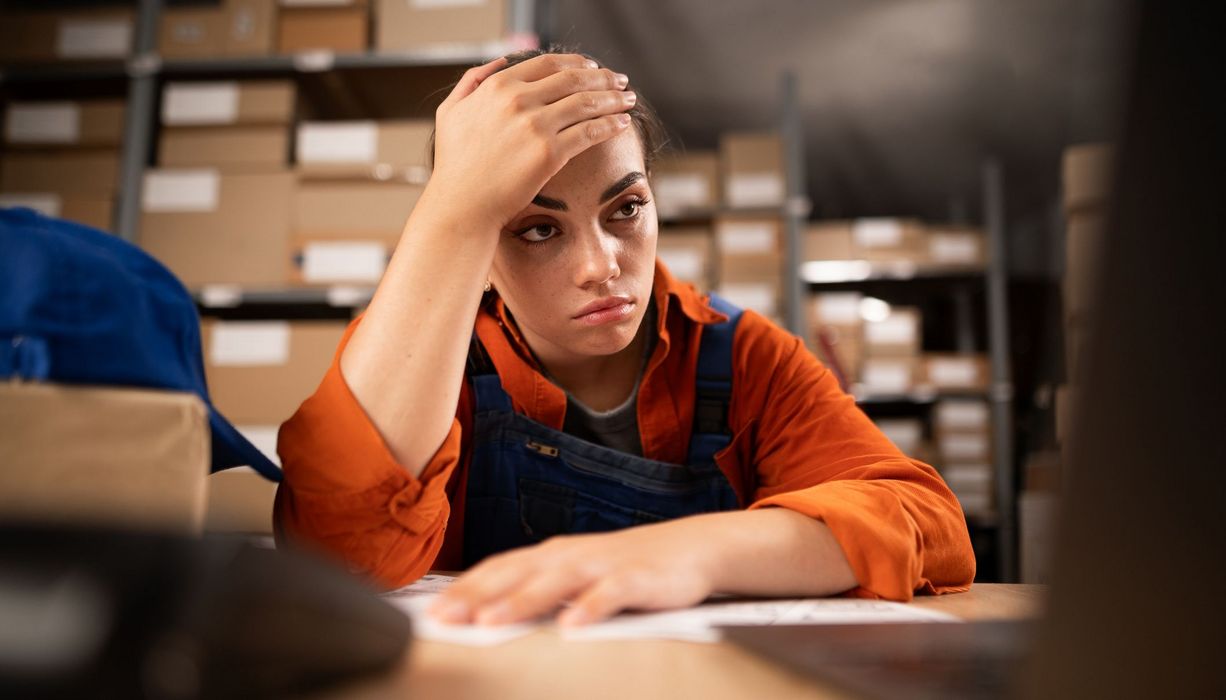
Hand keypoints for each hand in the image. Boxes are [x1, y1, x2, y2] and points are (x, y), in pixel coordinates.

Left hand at [427, 519, 717, 626]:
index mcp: (550, 555)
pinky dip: (590, 607)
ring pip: (556, 581)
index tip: (430, 614)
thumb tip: (488, 620)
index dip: (463, 590)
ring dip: (523, 600)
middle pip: (516, 573)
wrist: (691, 548)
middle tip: (444, 620)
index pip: (497, 569)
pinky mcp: (636, 577)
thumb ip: (539, 594)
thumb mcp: (576, 578)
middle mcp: (569, 554)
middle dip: (477, 596)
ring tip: (493, 622)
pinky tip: (572, 627)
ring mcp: (602, 564)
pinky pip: (610, 593)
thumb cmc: (625, 568)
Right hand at [428, 53, 635, 230]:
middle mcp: (518, 100)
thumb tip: (499, 62)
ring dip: (613, 98)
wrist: (461, 205)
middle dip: (603, 77)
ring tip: (628, 99)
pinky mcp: (550, 153)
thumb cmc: (454, 166)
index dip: (577, 63)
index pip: (548, 63)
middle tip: (620, 80)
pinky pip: (589, 132)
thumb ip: (472, 82)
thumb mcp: (451, 113)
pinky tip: (622, 123)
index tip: (593, 67)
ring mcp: (535, 126)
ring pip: (587, 103)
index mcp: (498, 86)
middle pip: (573, 79)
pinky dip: (610, 124)